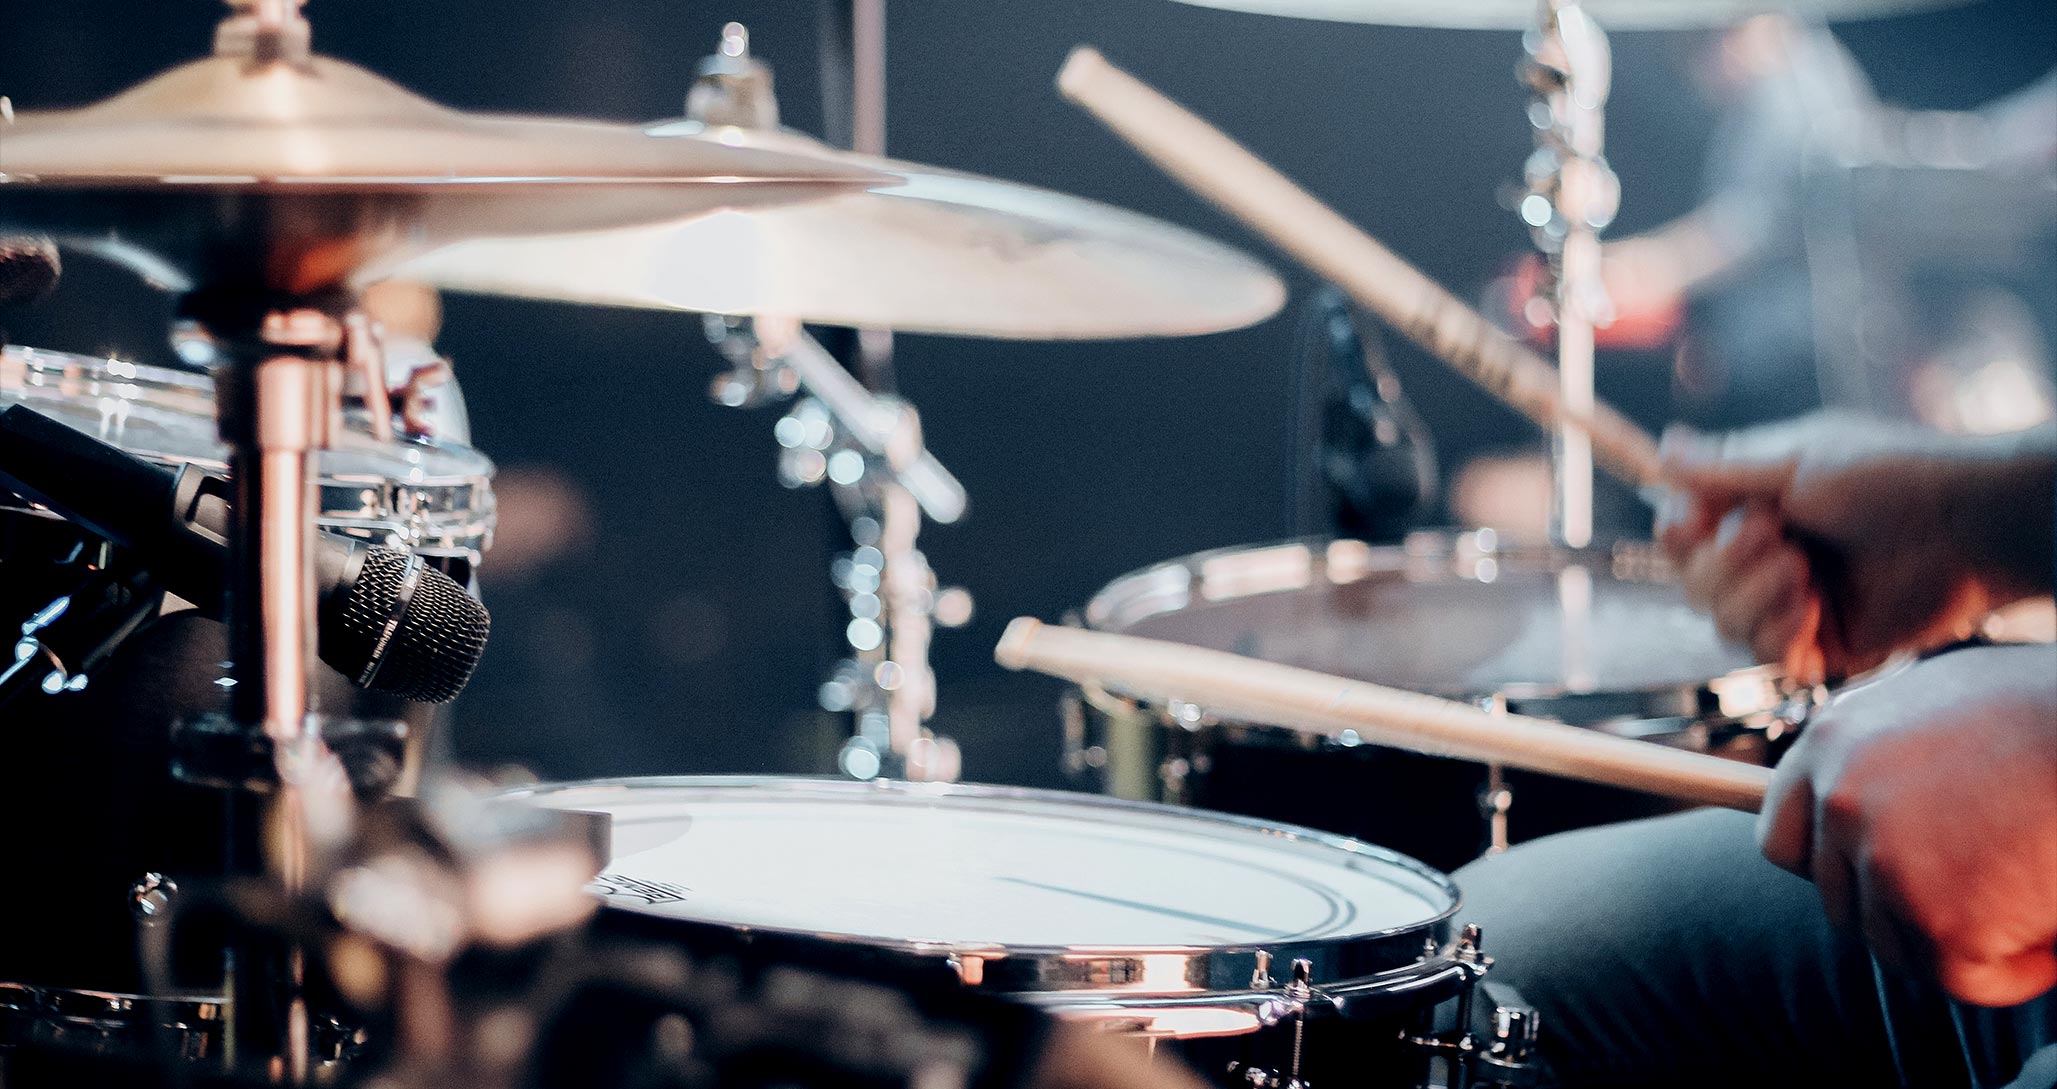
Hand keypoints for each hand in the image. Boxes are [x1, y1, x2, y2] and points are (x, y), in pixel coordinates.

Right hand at [1657, 415, 2054, 678]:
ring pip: (1724, 624)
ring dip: (1753, 597)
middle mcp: (1769, 558)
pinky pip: (1769, 657)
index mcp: (1758, 509)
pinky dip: (1779, 633)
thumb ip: (1724, 466)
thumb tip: (1665, 447)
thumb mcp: (1798, 459)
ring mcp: (1795, 603)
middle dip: (1722, 566)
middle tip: (1775, 537)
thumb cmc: (1893, 476)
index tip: (1698, 521)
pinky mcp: (1825, 644)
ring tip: (1802, 572)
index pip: (1681, 534)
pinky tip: (1810, 608)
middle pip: (1693, 585)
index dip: (1679, 533)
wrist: (1968, 525)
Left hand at [1758, 644, 2056, 1006]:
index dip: (1828, 867)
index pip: (1783, 836)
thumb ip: (1886, 750)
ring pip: (1897, 943)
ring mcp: (1884, 860)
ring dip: (1957, 939)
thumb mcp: (1939, 700)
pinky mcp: (1940, 918)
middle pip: (1840, 901)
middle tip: (1975, 891)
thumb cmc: (2045, 710)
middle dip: (1901, 909)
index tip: (1870, 878)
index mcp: (1833, 740)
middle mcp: (1841, 798)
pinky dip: (2011, 971)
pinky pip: (1962, 978)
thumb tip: (1866, 791)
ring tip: (2024, 891)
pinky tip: (2047, 928)